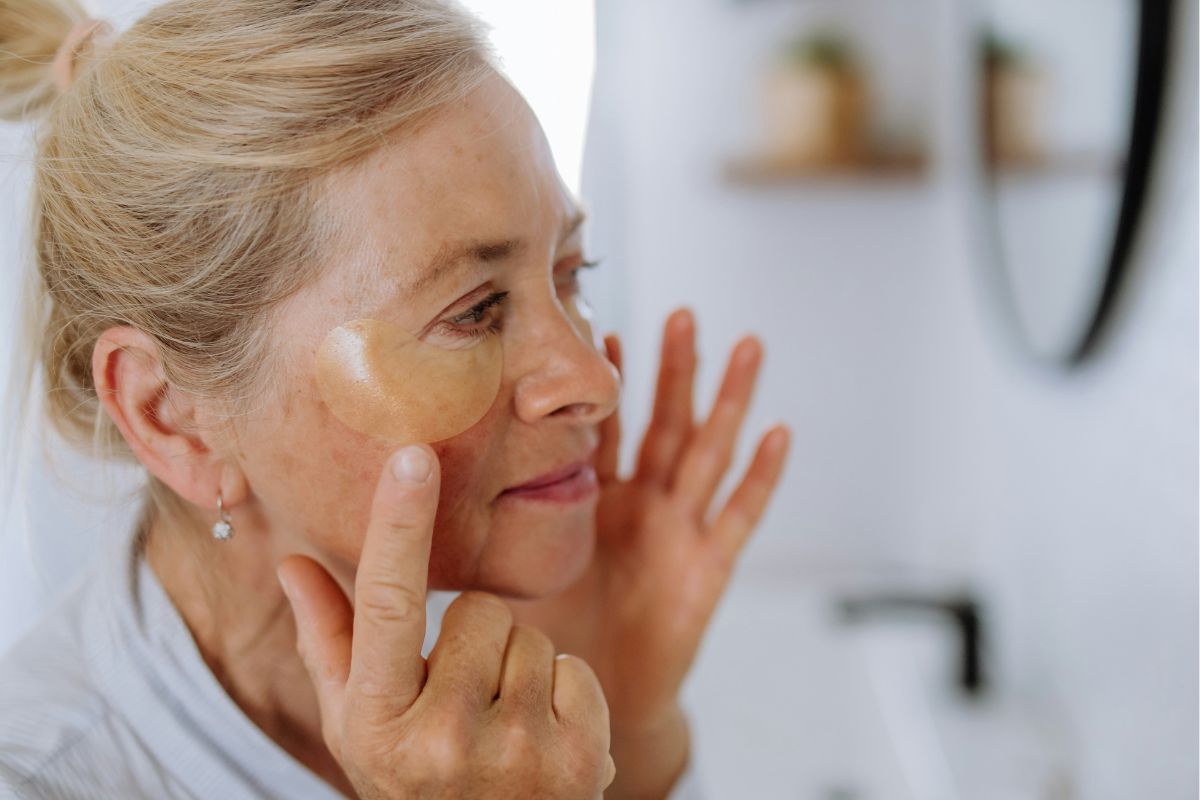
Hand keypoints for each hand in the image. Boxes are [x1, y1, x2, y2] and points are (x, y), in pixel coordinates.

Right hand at [277, 446, 616, 799]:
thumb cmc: (414, 779)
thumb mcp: (359, 723)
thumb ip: (329, 640)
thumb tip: (293, 561)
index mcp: (380, 722)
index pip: (386, 605)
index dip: (399, 524)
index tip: (413, 455)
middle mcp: (446, 739)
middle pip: (479, 608)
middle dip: (474, 636)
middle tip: (465, 692)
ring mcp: (519, 751)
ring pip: (530, 635)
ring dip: (519, 664)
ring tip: (500, 720)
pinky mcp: (583, 758)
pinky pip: (575, 669)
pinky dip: (562, 693)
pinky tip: (539, 736)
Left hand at [505, 309, 790, 737]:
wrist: (588, 704)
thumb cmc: (545, 640)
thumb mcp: (509, 574)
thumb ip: (478, 530)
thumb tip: (416, 490)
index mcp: (591, 504)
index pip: (604, 431)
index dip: (607, 383)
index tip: (601, 328)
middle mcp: (638, 509)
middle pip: (663, 424)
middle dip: (674, 370)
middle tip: (682, 313)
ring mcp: (676, 533)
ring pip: (708, 453)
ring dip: (727, 401)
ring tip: (746, 346)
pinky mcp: (706, 569)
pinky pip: (738, 516)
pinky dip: (762, 477)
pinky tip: (779, 434)